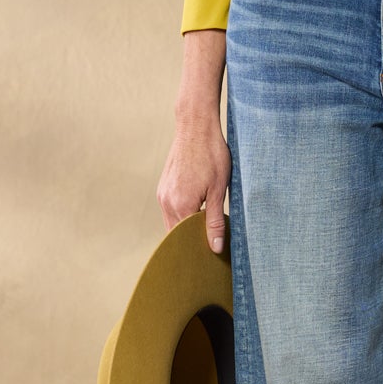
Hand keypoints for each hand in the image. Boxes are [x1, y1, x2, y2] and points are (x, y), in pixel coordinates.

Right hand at [162, 29, 229, 250]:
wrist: (195, 126)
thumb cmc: (212, 155)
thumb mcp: (219, 189)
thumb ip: (216, 221)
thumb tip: (215, 247)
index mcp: (181, 206)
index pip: (187, 241)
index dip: (199, 250)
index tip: (212, 258)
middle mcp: (166, 202)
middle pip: (177, 235)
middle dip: (192, 242)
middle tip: (212, 248)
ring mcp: (162, 194)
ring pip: (173, 222)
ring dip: (188, 228)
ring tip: (207, 232)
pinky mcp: (163, 186)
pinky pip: (171, 210)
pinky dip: (183, 216)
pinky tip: (199, 214)